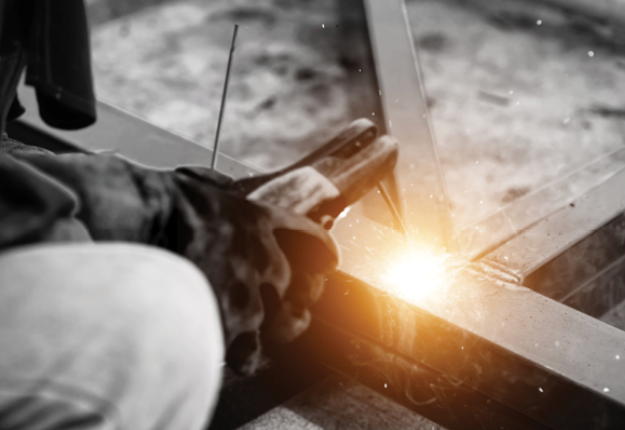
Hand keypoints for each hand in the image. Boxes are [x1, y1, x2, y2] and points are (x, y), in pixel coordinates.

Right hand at [171, 169, 338, 374]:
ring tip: (253, 340)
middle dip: (290, 298)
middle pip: (292, 286)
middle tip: (285, 309)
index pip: (307, 235)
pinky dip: (237, 355)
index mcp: (256, 221)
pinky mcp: (230, 327)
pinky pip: (246, 352)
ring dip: (266, 330)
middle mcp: (262, 259)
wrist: (139, 230)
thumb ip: (215, 189)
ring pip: (277, 324)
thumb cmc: (157, 205)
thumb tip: (214, 183)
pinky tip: (224, 352)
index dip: (321, 249)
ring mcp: (249, 295)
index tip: (327, 259)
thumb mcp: (196, 185)